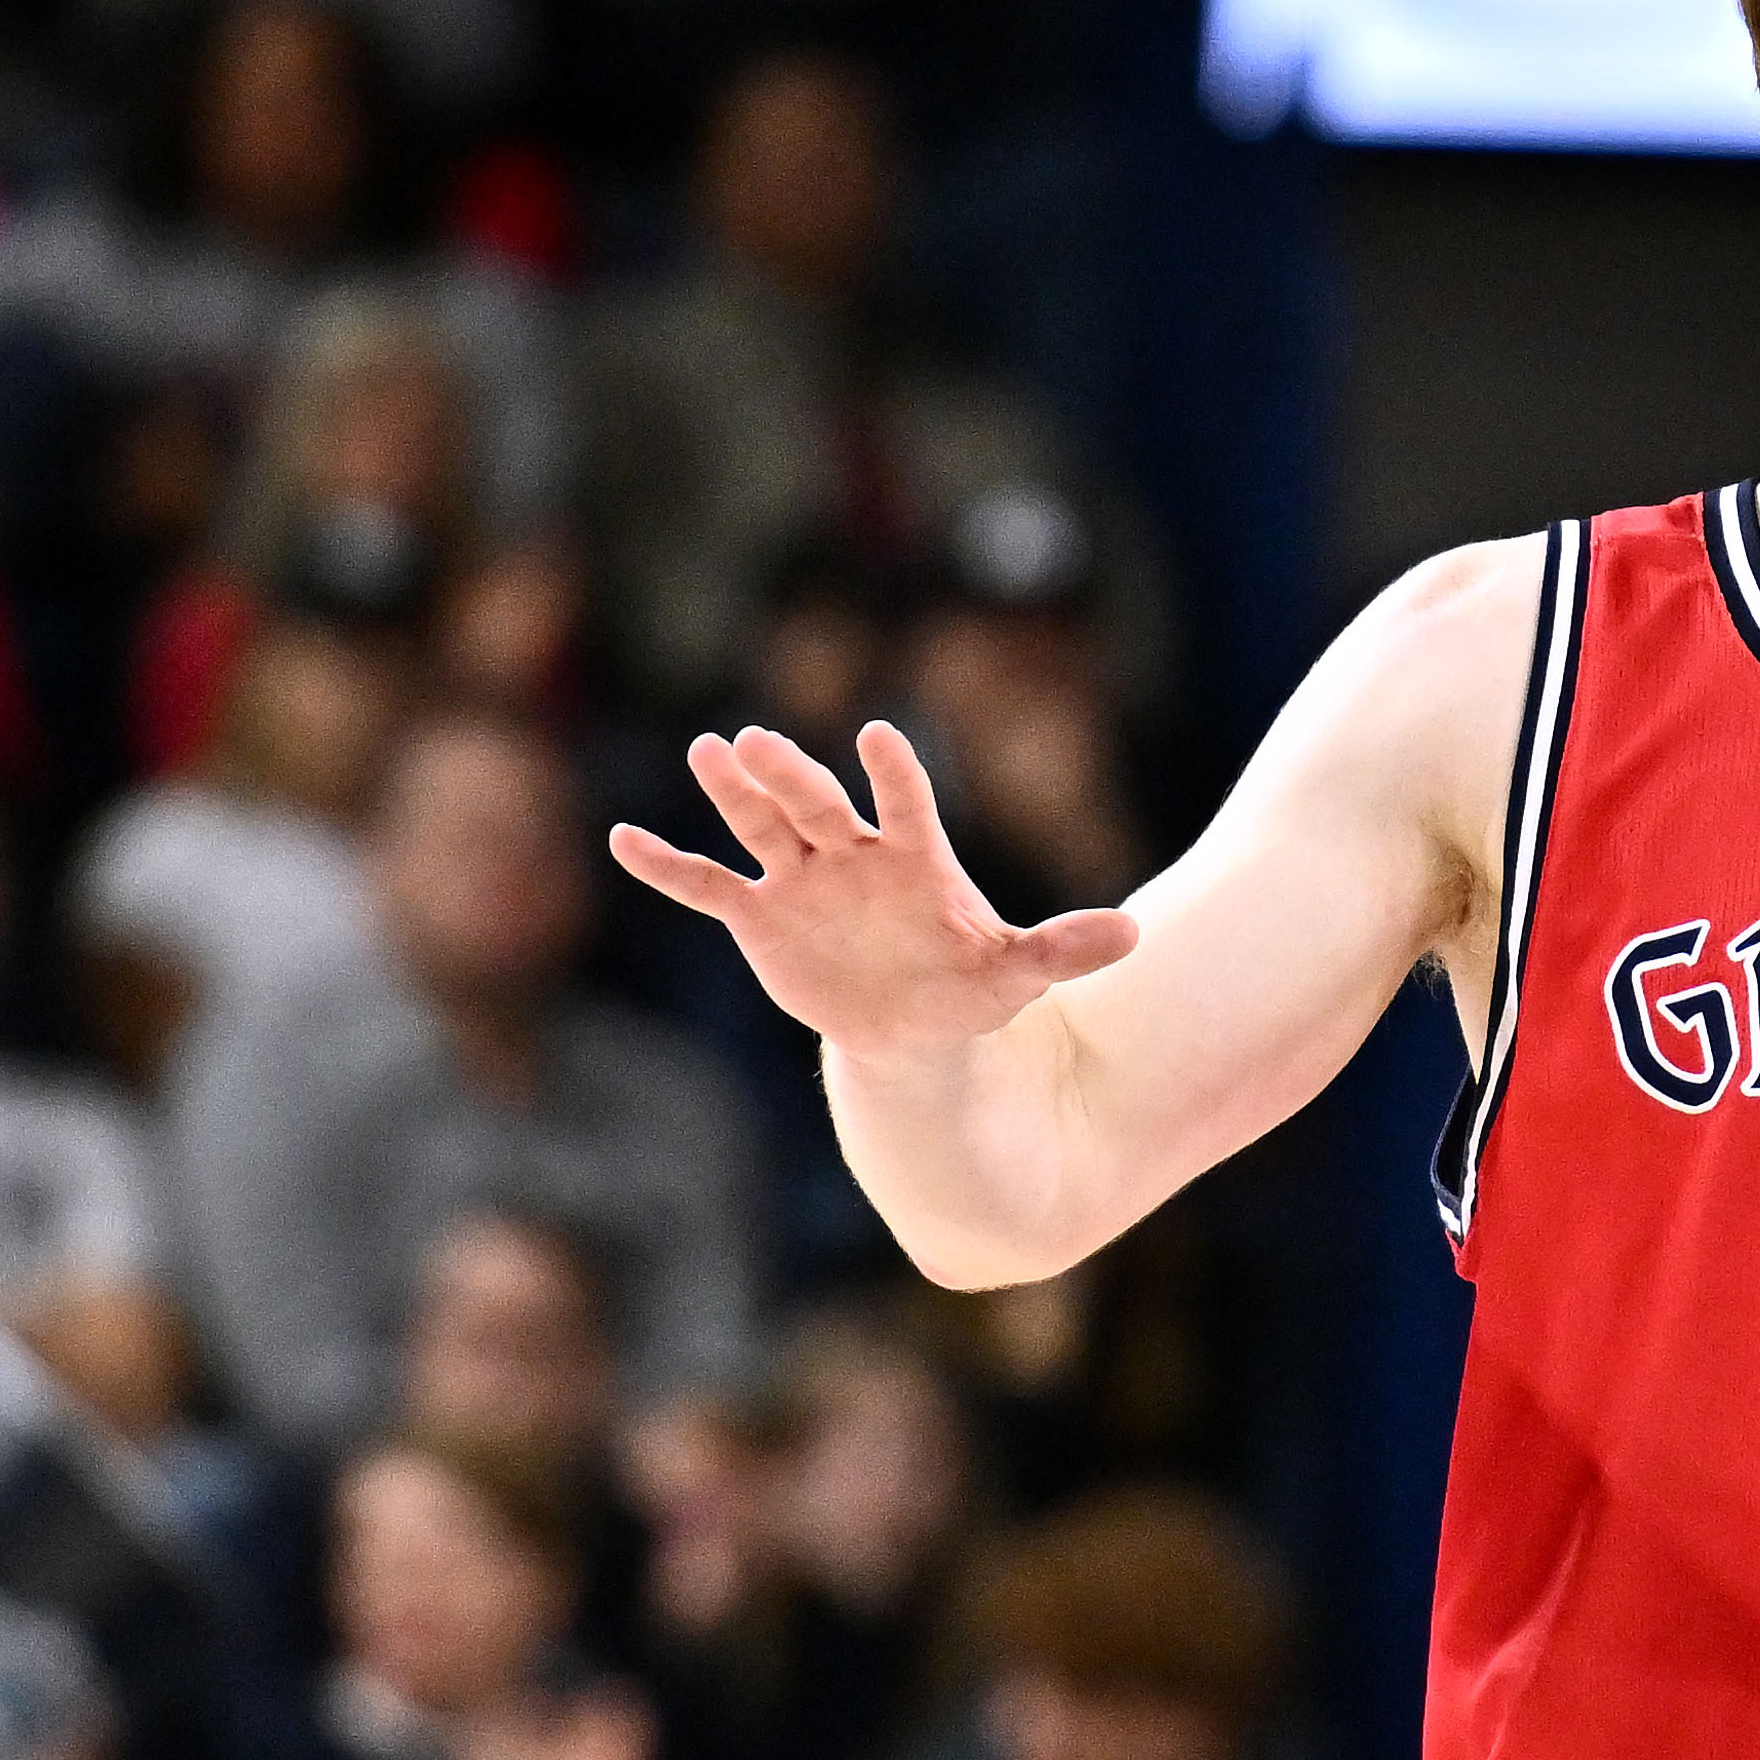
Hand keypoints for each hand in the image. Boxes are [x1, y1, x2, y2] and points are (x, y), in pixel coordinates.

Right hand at [610, 723, 1139, 1056]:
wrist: (913, 1022)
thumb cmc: (969, 985)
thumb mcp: (1019, 975)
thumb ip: (1065, 949)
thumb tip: (1136, 935)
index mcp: (914, 857)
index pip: (904, 804)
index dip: (891, 774)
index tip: (877, 737)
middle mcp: (852, 854)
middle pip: (816, 806)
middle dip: (790, 776)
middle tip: (757, 740)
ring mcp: (802, 879)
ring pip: (761, 826)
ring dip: (733, 794)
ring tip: (706, 752)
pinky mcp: (761, 915)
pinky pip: (707, 885)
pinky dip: (668, 866)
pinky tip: (623, 839)